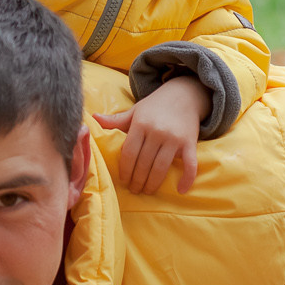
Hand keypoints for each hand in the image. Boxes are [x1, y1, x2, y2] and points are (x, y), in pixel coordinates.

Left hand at [94, 75, 208, 194]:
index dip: (125, 169)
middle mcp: (157, 131)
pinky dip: (187, 178)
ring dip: (153, 183)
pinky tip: (181, 190)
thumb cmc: (155, 106)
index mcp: (141, 124)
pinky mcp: (190, 142)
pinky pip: (190, 164)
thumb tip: (93, 118)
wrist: (184, 94)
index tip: (123, 180)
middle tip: (134, 190)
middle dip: (137, 180)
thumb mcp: (135, 111)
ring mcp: (174, 138)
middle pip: (144, 163)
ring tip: (148, 191)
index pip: (129, 152)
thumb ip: (115, 119)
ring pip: (161, 167)